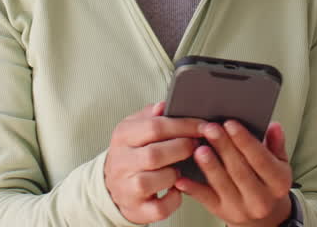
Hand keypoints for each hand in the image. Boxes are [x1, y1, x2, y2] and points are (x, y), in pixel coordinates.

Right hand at [103, 102, 204, 223]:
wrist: (113, 186)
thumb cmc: (133, 152)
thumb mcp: (135, 128)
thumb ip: (151, 116)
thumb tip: (164, 106)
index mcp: (123, 136)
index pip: (155, 127)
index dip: (184, 126)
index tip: (203, 126)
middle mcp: (121, 162)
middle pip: (155, 154)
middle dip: (183, 148)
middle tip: (197, 146)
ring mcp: (127, 187)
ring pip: (156, 180)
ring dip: (176, 173)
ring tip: (181, 168)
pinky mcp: (136, 209)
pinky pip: (160, 208)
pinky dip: (174, 200)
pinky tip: (177, 190)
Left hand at [174, 120, 293, 226]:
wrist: (263, 217)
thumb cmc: (268, 183)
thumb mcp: (279, 163)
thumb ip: (276, 144)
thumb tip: (274, 126)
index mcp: (278, 183)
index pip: (261, 159)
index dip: (245, 141)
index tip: (230, 124)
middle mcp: (261, 199)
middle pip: (240, 170)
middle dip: (224, 147)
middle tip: (210, 128)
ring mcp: (241, 208)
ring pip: (222, 184)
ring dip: (209, 166)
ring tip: (199, 149)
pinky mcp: (222, 212)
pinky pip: (206, 199)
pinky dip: (193, 188)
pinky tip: (183, 177)